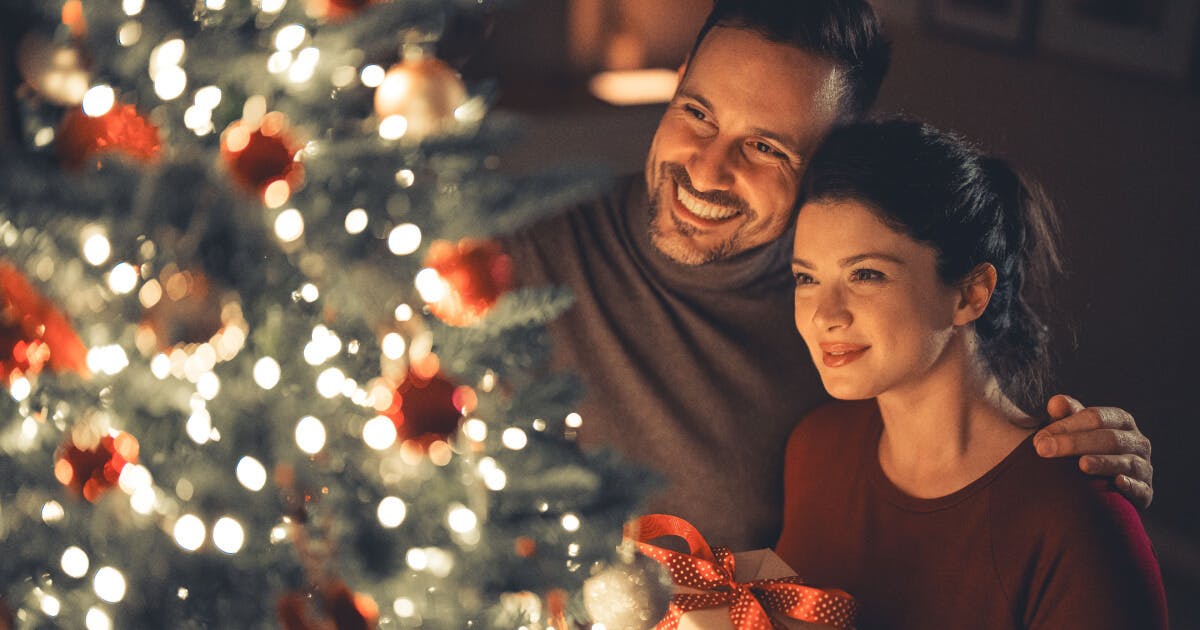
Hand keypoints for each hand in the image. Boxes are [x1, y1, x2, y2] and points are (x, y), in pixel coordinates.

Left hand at [1033, 394, 1152, 508]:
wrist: (1100, 483)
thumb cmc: (1083, 448)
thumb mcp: (1074, 429)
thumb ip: (1066, 414)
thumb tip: (1055, 403)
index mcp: (1120, 421)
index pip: (1095, 417)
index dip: (1067, 425)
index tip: (1040, 437)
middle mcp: (1137, 442)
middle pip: (1108, 438)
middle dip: (1075, 443)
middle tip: (1045, 450)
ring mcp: (1143, 467)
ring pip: (1125, 462)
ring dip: (1103, 463)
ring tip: (1082, 465)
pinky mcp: (1145, 491)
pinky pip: (1141, 488)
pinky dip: (1131, 485)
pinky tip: (1117, 482)